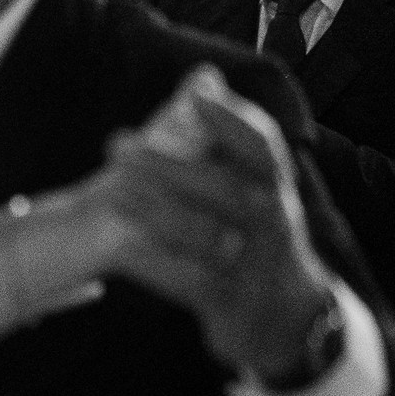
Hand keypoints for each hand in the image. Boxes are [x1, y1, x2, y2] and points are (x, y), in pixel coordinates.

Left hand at [93, 68, 336, 383]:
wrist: (285, 318)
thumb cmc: (255, 236)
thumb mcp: (250, 189)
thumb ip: (222, 136)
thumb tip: (202, 77)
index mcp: (275, 188)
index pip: (262, 146)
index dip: (231, 120)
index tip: (194, 97)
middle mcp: (273, 223)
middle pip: (225, 188)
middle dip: (169, 165)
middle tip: (115, 145)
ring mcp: (257, 267)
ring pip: (207, 236)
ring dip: (156, 212)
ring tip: (109, 194)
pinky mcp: (232, 304)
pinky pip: (192, 282)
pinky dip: (157, 265)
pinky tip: (120, 249)